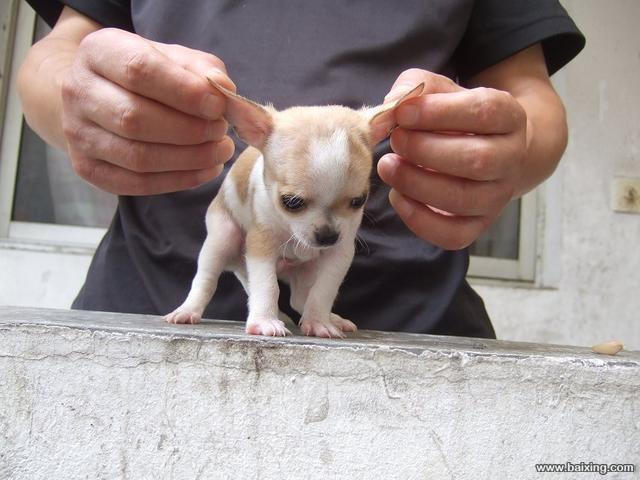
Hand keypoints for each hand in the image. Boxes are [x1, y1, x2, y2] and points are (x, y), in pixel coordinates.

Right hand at [61, 28, 235, 194]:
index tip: (218, 106)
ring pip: (138, 157)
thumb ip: (202, 70)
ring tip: (221, 150)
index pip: (139, 70)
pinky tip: (206, 169)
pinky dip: (179, 180)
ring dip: (190, 158)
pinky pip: (137, 183)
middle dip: (190, 130)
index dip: (184, 92)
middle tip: (221, 131)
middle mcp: (79, 91)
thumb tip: (225, 91)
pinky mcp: (88, 168)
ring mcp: (78, 134)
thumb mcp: (175, 58)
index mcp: (98, 51)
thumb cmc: (147, 76)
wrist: (99, 97)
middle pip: (135, 119)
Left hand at [377, 69, 527, 249]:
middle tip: (395, 141)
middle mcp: (511, 158)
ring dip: (417, 184)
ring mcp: (498, 195)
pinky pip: (454, 234)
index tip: (403, 113)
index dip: (439, 113)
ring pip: (463, 199)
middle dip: (425, 151)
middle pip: (476, 161)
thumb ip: (417, 88)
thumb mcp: (443, 91)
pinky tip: (399, 197)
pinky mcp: (479, 224)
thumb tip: (395, 102)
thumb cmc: (458, 116)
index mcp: (509, 116)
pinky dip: (420, 220)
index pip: (483, 112)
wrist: (493, 148)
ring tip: (388, 166)